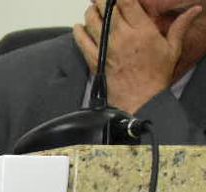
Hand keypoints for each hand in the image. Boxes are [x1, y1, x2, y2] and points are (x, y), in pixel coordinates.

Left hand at [76, 0, 203, 112]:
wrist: (139, 100)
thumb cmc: (155, 76)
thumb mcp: (172, 49)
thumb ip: (180, 26)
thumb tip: (194, 10)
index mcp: (142, 31)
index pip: (127, 3)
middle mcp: (122, 37)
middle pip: (108, 9)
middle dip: (104, 1)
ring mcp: (107, 48)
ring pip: (93, 22)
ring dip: (91, 12)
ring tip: (93, 9)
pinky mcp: (95, 60)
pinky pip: (82, 42)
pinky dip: (78, 32)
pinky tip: (79, 26)